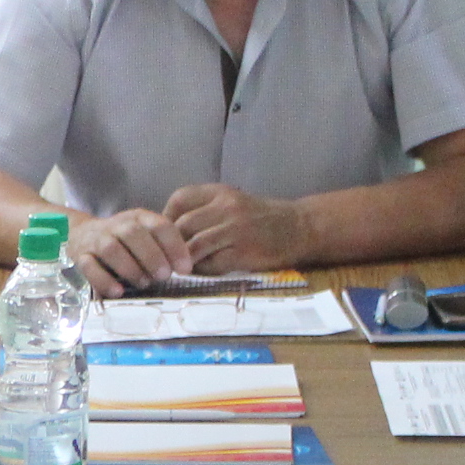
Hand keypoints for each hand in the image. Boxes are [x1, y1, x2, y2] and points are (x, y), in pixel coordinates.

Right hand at [67, 207, 193, 294]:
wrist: (81, 234)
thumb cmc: (124, 241)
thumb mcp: (146, 236)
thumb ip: (164, 248)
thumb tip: (185, 268)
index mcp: (139, 218)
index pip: (159, 226)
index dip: (174, 246)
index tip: (184, 268)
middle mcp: (117, 225)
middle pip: (134, 234)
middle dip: (152, 256)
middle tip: (164, 276)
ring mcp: (97, 240)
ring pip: (111, 249)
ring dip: (130, 268)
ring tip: (144, 283)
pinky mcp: (80, 256)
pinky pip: (89, 267)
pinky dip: (103, 280)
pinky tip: (118, 291)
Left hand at [160, 182, 306, 272]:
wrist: (300, 228)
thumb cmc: (260, 218)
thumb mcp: (232, 202)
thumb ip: (204, 211)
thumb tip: (168, 230)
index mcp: (220, 193)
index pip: (180, 199)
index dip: (166, 217)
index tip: (165, 234)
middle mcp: (227, 207)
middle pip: (183, 225)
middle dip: (171, 244)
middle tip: (167, 257)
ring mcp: (236, 230)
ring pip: (195, 246)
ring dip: (184, 260)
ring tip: (181, 268)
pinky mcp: (245, 253)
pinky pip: (213, 264)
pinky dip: (203, 270)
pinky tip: (203, 272)